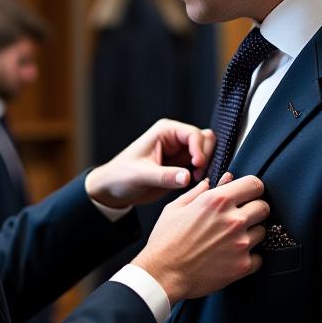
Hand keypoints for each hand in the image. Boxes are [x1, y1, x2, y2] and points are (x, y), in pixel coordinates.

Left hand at [85, 119, 214, 207]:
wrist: (112, 190)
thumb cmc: (121, 176)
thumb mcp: (141, 175)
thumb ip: (165, 176)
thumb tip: (187, 177)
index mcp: (165, 132)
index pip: (193, 134)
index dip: (200, 149)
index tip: (197, 165)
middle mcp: (175, 139)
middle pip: (206, 140)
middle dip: (207, 156)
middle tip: (200, 174)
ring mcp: (180, 153)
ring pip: (207, 152)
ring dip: (208, 165)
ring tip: (199, 179)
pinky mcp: (182, 167)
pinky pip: (202, 167)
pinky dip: (205, 173)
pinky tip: (197, 184)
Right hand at [132, 173, 268, 302]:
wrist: (162, 274)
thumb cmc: (166, 241)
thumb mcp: (176, 208)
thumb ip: (199, 192)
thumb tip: (213, 181)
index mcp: (217, 201)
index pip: (255, 184)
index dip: (252, 188)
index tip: (249, 194)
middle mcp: (233, 220)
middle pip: (264, 207)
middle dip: (254, 209)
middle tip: (242, 217)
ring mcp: (240, 244)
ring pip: (263, 231)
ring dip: (252, 233)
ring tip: (233, 239)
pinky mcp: (242, 265)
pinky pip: (259, 257)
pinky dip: (250, 257)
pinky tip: (233, 256)